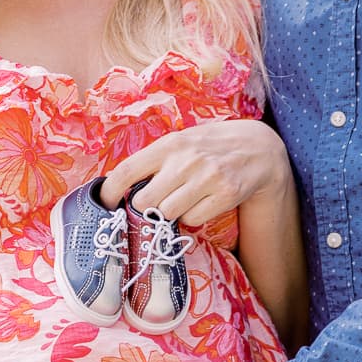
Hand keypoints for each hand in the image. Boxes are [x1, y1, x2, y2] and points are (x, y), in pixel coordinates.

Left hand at [99, 118, 291, 225]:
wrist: (258, 149)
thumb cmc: (209, 147)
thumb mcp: (181, 142)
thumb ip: (154, 160)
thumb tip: (118, 186)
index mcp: (170, 144)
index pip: (127, 170)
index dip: (109, 192)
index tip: (104, 205)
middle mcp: (187, 159)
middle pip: (145, 201)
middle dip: (146, 207)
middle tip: (157, 202)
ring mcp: (207, 177)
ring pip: (168, 213)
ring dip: (172, 213)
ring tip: (185, 198)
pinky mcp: (225, 194)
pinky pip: (193, 220)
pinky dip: (193, 216)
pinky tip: (204, 201)